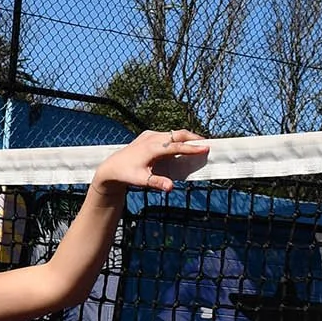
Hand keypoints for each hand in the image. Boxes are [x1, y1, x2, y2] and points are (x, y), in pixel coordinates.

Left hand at [91, 128, 208, 198]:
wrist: (112, 167)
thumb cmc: (127, 174)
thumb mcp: (142, 181)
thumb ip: (157, 183)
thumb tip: (171, 187)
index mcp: (152, 148)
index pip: (176, 146)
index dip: (192, 147)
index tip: (206, 148)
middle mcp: (152, 138)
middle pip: (178, 134)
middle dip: (194, 138)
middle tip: (208, 143)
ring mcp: (150, 135)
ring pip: (173, 133)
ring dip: (187, 137)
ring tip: (199, 144)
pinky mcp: (149, 135)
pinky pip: (167, 135)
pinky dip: (178, 138)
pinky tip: (184, 144)